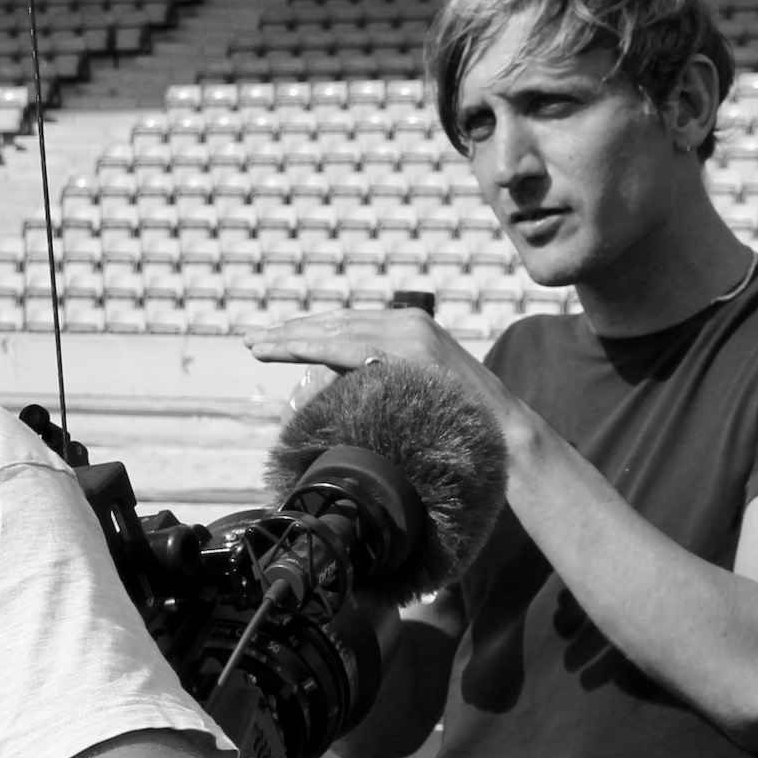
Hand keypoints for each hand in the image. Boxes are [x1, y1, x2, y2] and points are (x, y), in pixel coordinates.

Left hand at [245, 306, 523, 433]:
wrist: (504, 435)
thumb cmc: (461, 424)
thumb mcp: (417, 394)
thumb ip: (387, 382)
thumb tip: (349, 395)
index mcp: (410, 329)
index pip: (348, 324)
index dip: (309, 331)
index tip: (275, 340)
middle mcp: (409, 321)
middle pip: (336, 322)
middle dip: (292, 332)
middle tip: (253, 342)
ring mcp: (412, 332)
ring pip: (337, 330)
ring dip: (293, 337)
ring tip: (259, 345)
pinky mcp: (413, 348)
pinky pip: (351, 344)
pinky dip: (314, 344)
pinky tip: (285, 347)